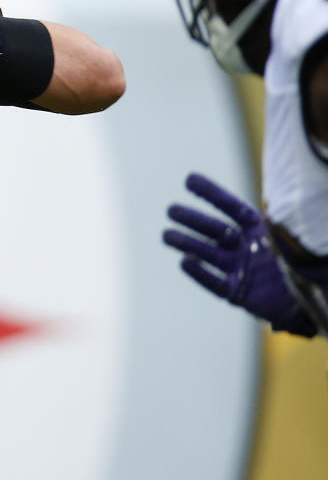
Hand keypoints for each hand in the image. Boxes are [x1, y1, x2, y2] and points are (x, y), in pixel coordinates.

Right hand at [163, 173, 315, 335]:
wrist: (316, 299)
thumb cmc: (309, 265)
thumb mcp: (302, 237)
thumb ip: (287, 221)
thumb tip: (278, 199)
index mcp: (260, 230)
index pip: (232, 207)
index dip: (211, 193)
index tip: (188, 179)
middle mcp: (245, 247)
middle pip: (214, 230)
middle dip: (192, 219)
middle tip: (171, 210)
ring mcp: (240, 269)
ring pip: (208, 254)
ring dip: (187, 244)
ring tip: (166, 235)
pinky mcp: (239, 293)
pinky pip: (216, 283)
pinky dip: (200, 274)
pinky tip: (185, 262)